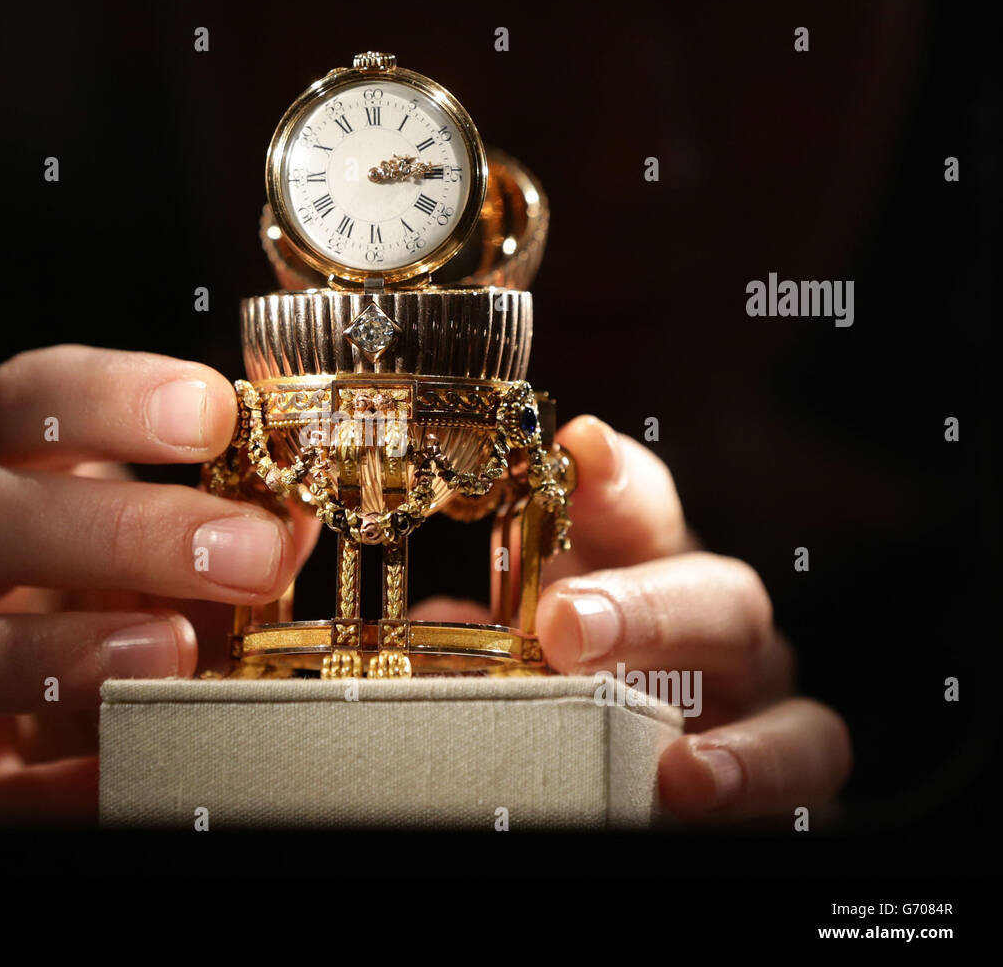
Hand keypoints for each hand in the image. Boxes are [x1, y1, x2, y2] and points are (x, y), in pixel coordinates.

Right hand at [0, 345, 316, 824]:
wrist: (2, 743)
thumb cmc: (95, 617)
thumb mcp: (161, 561)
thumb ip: (223, 536)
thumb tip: (297, 523)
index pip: (18, 403)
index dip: (108, 398)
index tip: (213, 412)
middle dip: (121, 529)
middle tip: (246, 551)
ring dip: (52, 651)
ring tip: (173, 653)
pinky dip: (35, 788)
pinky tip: (121, 774)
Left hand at [412, 416, 851, 822]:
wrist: (649, 793)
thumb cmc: (572, 711)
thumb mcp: (516, 668)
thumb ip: (479, 645)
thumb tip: (435, 628)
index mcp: (628, 570)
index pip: (632, 503)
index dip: (611, 475)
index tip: (576, 449)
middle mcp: (697, 608)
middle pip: (695, 568)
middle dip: (636, 596)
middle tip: (566, 625)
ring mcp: (753, 676)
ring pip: (750, 635)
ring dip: (689, 676)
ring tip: (622, 694)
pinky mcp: (792, 752)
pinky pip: (806, 746)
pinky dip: (755, 765)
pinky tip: (691, 783)